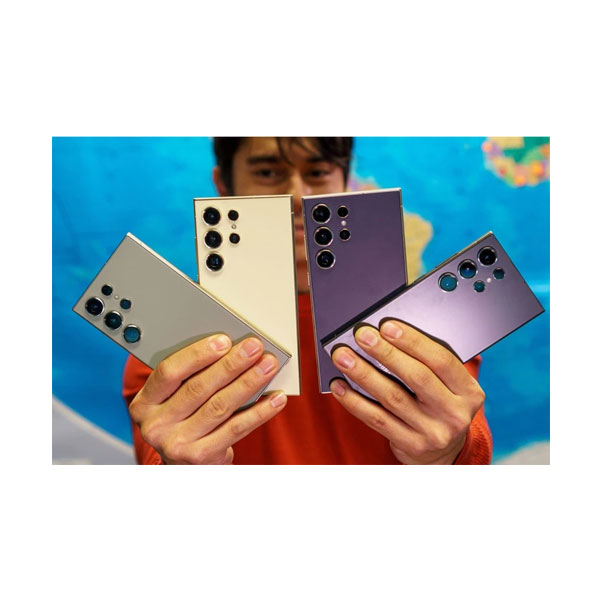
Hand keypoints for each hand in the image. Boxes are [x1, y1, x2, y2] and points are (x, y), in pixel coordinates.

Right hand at [129, 334, 285, 463]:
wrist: (185, 464)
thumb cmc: (183, 419)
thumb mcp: (174, 399)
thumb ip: (191, 376)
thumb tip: (229, 348)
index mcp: (144, 403)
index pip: (169, 372)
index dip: (197, 354)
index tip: (224, 340)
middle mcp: (155, 426)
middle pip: (198, 388)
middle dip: (231, 364)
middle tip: (254, 347)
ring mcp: (176, 445)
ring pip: (220, 406)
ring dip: (248, 382)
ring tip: (268, 366)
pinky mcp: (201, 458)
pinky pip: (236, 429)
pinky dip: (259, 411)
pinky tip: (275, 398)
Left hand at [330, 320, 484, 464]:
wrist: (442, 452)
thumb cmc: (439, 404)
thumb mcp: (449, 386)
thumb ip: (428, 363)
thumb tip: (387, 334)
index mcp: (469, 392)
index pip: (441, 360)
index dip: (413, 341)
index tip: (387, 326)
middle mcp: (454, 414)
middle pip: (416, 377)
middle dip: (385, 353)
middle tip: (361, 335)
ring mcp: (433, 432)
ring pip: (392, 397)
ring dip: (363, 373)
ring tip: (343, 356)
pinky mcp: (410, 446)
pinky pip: (377, 420)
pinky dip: (355, 401)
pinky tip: (340, 385)